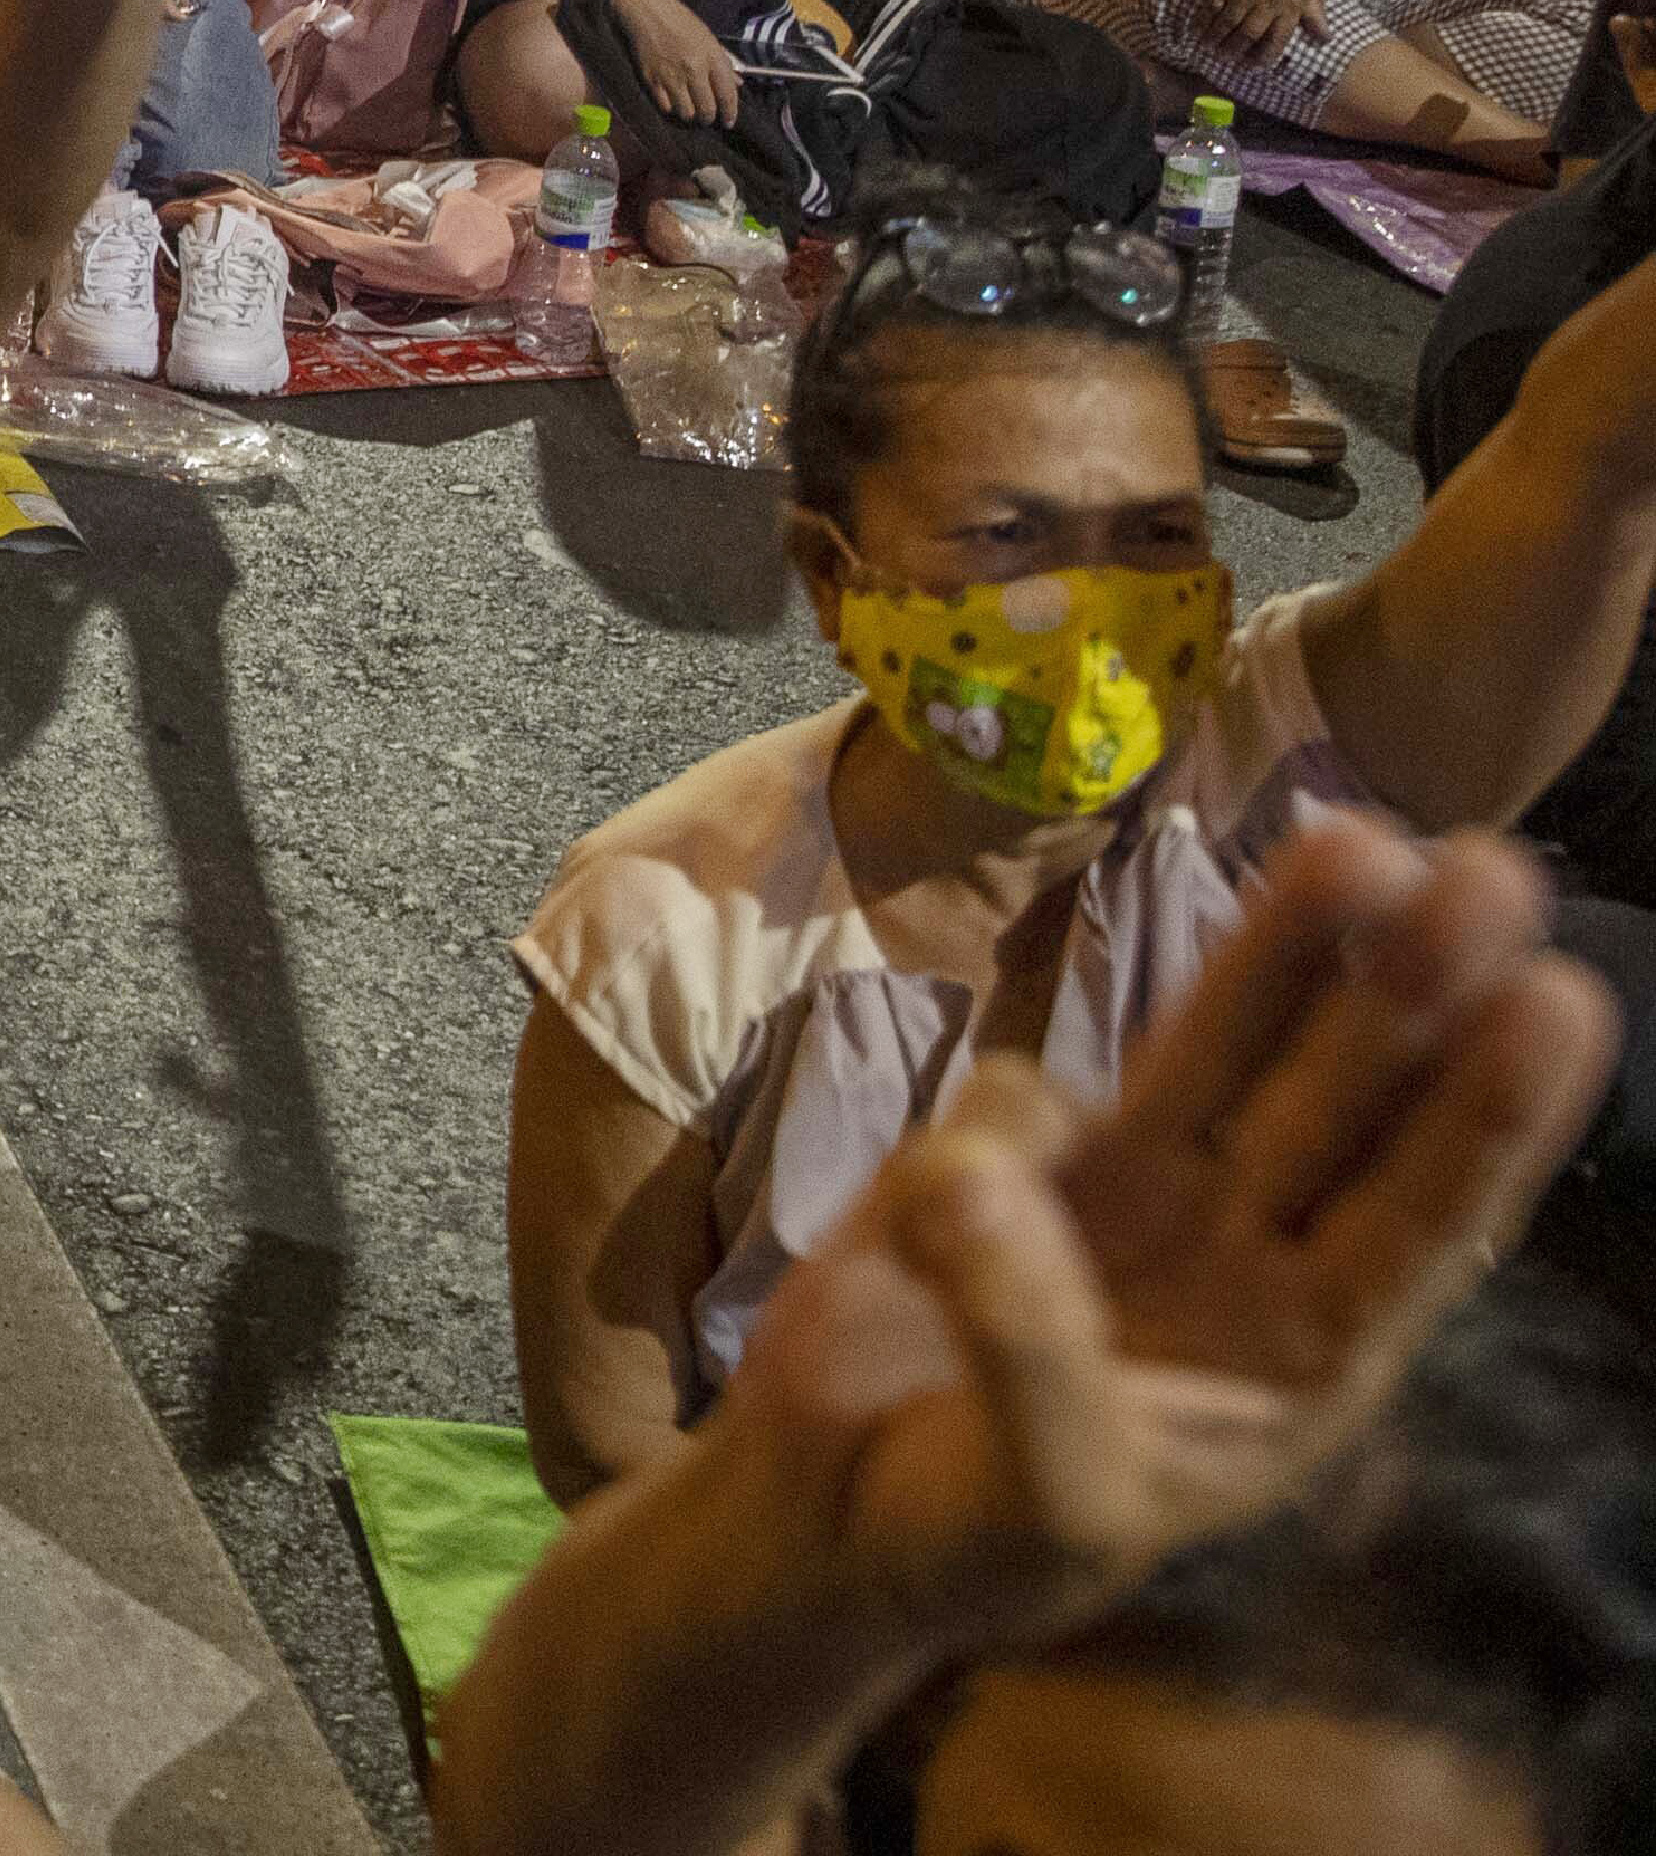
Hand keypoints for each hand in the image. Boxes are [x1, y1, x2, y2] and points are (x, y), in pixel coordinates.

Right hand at [630, 0, 748, 130]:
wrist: (646, 10)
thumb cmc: (680, 20)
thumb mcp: (708, 37)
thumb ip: (723, 61)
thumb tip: (736, 83)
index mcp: (712, 57)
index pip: (727, 94)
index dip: (730, 113)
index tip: (729, 122)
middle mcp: (694, 70)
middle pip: (706, 109)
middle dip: (709, 118)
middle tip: (708, 117)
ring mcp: (672, 76)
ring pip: (686, 112)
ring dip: (691, 115)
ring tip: (690, 110)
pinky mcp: (652, 79)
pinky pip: (665, 106)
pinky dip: (671, 108)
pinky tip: (673, 102)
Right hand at [706, 812, 1602, 1652]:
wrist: (821, 1516)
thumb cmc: (972, 1538)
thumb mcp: (1040, 1497)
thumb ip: (1029, 1345)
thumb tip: (976, 1178)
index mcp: (1305, 1362)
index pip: (1421, 1222)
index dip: (1489, 1116)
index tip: (1556, 1002)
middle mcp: (1250, 1257)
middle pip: (1347, 1101)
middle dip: (1416, 985)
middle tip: (1489, 871)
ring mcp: (1141, 1193)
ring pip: (1232, 1049)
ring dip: (1295, 947)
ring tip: (1368, 838)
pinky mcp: (1016, 1156)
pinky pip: (1026, 1094)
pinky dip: (1006, 1124)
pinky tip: (939, 1221)